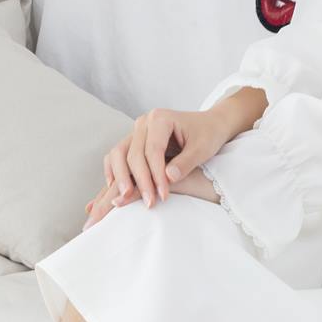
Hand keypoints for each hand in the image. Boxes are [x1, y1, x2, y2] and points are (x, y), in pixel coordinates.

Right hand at [83, 106, 228, 222]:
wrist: (208, 125)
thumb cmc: (207, 135)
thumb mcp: (203, 149)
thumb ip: (186, 162)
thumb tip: (168, 177)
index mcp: (160, 118)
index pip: (152, 150)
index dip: (156, 175)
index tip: (164, 195)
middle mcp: (144, 122)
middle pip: (133, 154)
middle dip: (140, 180)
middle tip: (149, 202)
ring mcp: (136, 132)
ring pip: (118, 154)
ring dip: (120, 177)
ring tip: (126, 198)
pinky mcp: (133, 142)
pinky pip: (117, 156)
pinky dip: (114, 172)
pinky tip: (116, 190)